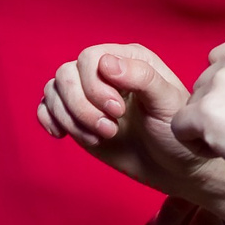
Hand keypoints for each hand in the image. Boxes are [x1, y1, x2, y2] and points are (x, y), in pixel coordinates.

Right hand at [41, 44, 224, 224]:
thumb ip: (141, 78)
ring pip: (54, 90)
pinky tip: (64, 135)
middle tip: (109, 129)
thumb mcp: (168, 103)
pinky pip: (46, 107)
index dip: (94, 86)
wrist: (175, 166)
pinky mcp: (77, 117)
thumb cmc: (177, 132)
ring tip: (99, 137)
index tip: (117, 112)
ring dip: (70, 118)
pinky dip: (50, 120)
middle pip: (67, 74)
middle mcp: (105, 72)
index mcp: (130, 59)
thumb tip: (106, 63)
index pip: (90, 58)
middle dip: (81, 106)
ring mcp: (88, 94)